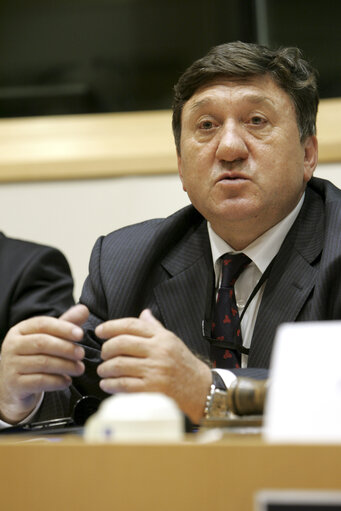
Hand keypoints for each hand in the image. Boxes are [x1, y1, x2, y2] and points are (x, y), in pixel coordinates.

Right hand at [0, 304, 88, 423]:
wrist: (15, 387)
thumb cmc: (35, 357)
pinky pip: (40, 381)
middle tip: (82, 354)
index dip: (63, 328)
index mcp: (20, 330)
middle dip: (66, 348)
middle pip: (42, 342)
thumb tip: (84, 309)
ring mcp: (11, 365)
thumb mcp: (49, 338)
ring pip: (43, 363)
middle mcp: (12, 345)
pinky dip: (57, 381)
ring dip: (66, 366)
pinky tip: (67, 381)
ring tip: (79, 369)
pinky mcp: (15, 384)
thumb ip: (66, 324)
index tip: (80, 334)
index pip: (42, 324)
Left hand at [96, 309, 211, 422]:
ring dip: (105, 368)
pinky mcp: (152, 389)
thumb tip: (143, 313)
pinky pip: (124, 384)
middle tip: (103, 354)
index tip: (100, 331)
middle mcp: (158, 351)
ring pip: (119, 365)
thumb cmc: (184, 365)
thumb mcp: (172, 341)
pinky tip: (107, 384)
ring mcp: (155, 370)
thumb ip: (155, 328)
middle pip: (121, 343)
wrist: (201, 389)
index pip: (131, 325)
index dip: (111, 326)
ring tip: (103, 370)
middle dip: (106, 349)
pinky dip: (111, 384)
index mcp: (162, 337)